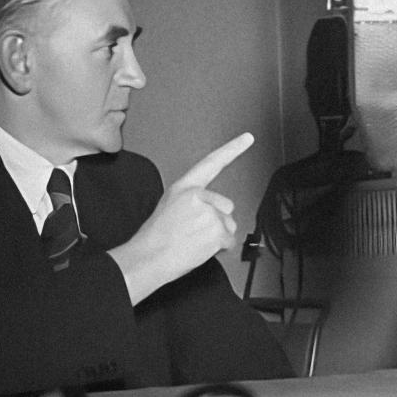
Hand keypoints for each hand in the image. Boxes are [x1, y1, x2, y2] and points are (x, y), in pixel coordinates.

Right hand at [109, 133, 252, 303]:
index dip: (232, 148)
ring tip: (193, 240)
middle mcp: (198, 196)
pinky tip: (199, 248)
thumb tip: (209, 210)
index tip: (247, 138)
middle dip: (217, 220)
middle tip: (194, 231)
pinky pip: (228, 240)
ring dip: (216, 236)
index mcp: (185, 187)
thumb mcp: (169, 206)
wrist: (148, 258)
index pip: (213, 162)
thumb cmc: (155, 237)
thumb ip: (192, 201)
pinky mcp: (216, 230)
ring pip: (228, 225)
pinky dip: (219, 248)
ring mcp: (209, 213)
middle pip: (226, 207)